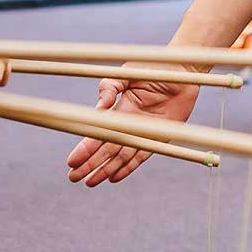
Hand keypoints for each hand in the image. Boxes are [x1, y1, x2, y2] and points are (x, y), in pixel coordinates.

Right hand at [65, 75, 200, 185]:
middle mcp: (128, 124)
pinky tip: (114, 178)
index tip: (71, 160)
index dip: (85, 147)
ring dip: (105, 169)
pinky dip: (128, 167)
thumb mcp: (126, 74)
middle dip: (89, 163)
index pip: (97, 132)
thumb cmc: (151, 69)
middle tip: (73, 177)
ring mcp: (143, 132)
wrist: (180, 70)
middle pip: (105, 148)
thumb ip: (110, 88)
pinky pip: (142, 156)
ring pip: (121, 156)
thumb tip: (99, 109)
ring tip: (90, 182)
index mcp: (118, 109)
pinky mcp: (159, 137)